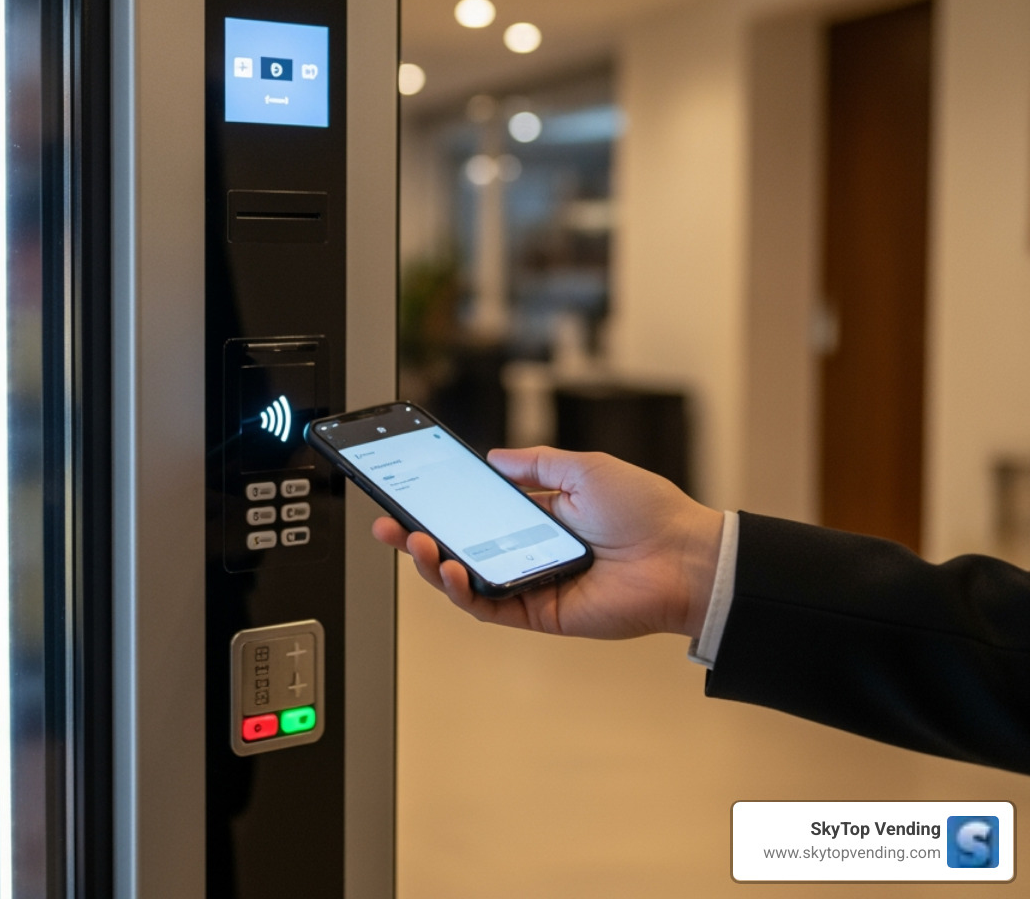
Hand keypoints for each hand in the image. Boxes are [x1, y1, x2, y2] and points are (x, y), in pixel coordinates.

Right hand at [372, 446, 723, 639]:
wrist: (685, 557)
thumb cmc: (647, 510)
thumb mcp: (584, 468)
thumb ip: (535, 463)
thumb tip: (492, 458)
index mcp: (537, 516)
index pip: (474, 513)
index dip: (438, 507)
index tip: (406, 494)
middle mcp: (527, 552)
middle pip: (459, 549)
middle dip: (416, 538)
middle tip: (387, 525)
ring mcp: (531, 585)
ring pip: (464, 582)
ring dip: (431, 564)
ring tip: (414, 543)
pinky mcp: (539, 614)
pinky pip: (489, 608)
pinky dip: (463, 592)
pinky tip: (451, 571)